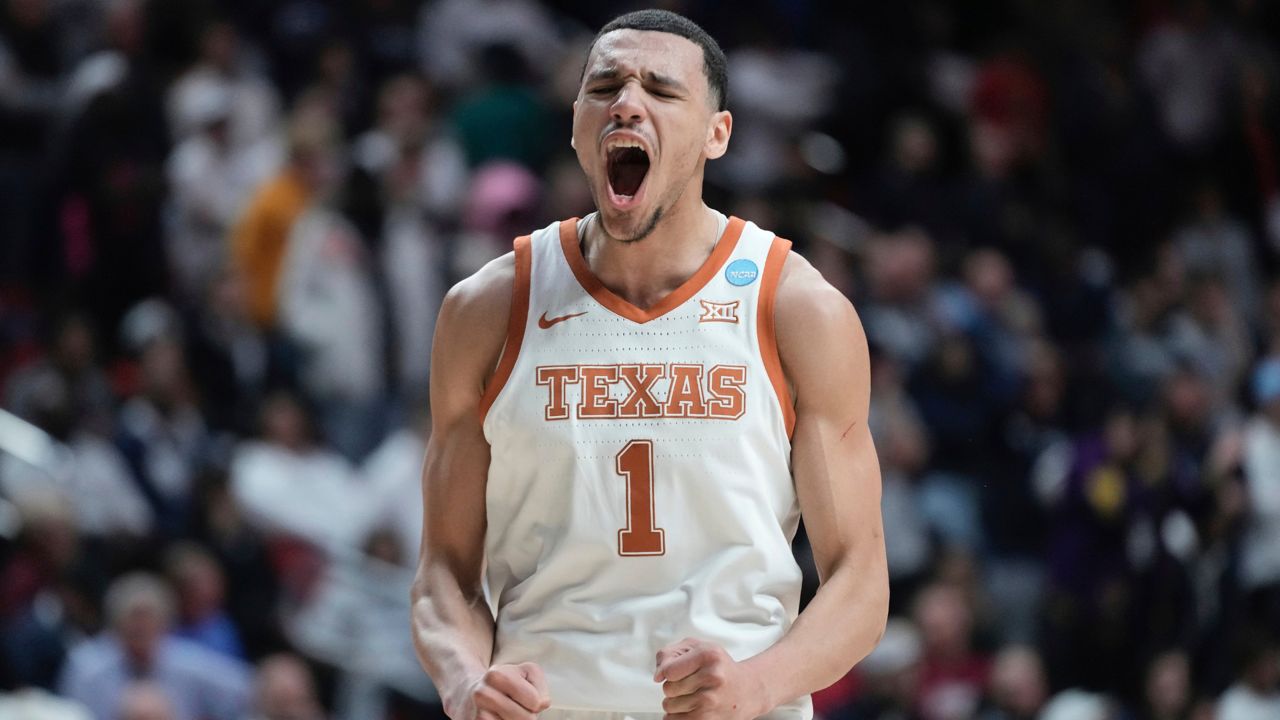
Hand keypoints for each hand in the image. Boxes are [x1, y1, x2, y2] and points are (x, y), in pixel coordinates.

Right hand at [447, 663, 551, 719]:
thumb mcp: (526, 673)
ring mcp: (477, 714)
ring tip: (507, 713)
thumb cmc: (505, 683)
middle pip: (526, 718)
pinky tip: (499, 718)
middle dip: (528, 715)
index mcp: (497, 676)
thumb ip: (540, 685)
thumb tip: (542, 703)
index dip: (536, 702)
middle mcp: (483, 694)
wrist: (471, 692)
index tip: (526, 697)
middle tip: (517, 706)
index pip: (534, 701)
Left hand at [653, 638, 770, 719]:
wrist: (748, 689)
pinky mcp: (710, 719)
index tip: (673, 673)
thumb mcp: (698, 648)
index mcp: (709, 655)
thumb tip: (658, 676)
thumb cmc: (718, 666)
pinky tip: (691, 708)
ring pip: (670, 706)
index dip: (666, 672)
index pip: (669, 670)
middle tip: (688, 684)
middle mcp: (713, 677)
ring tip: (692, 696)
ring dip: (675, 703)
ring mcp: (712, 700)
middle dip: (672, 687)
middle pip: (668, 689)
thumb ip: (670, 654)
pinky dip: (677, 716)